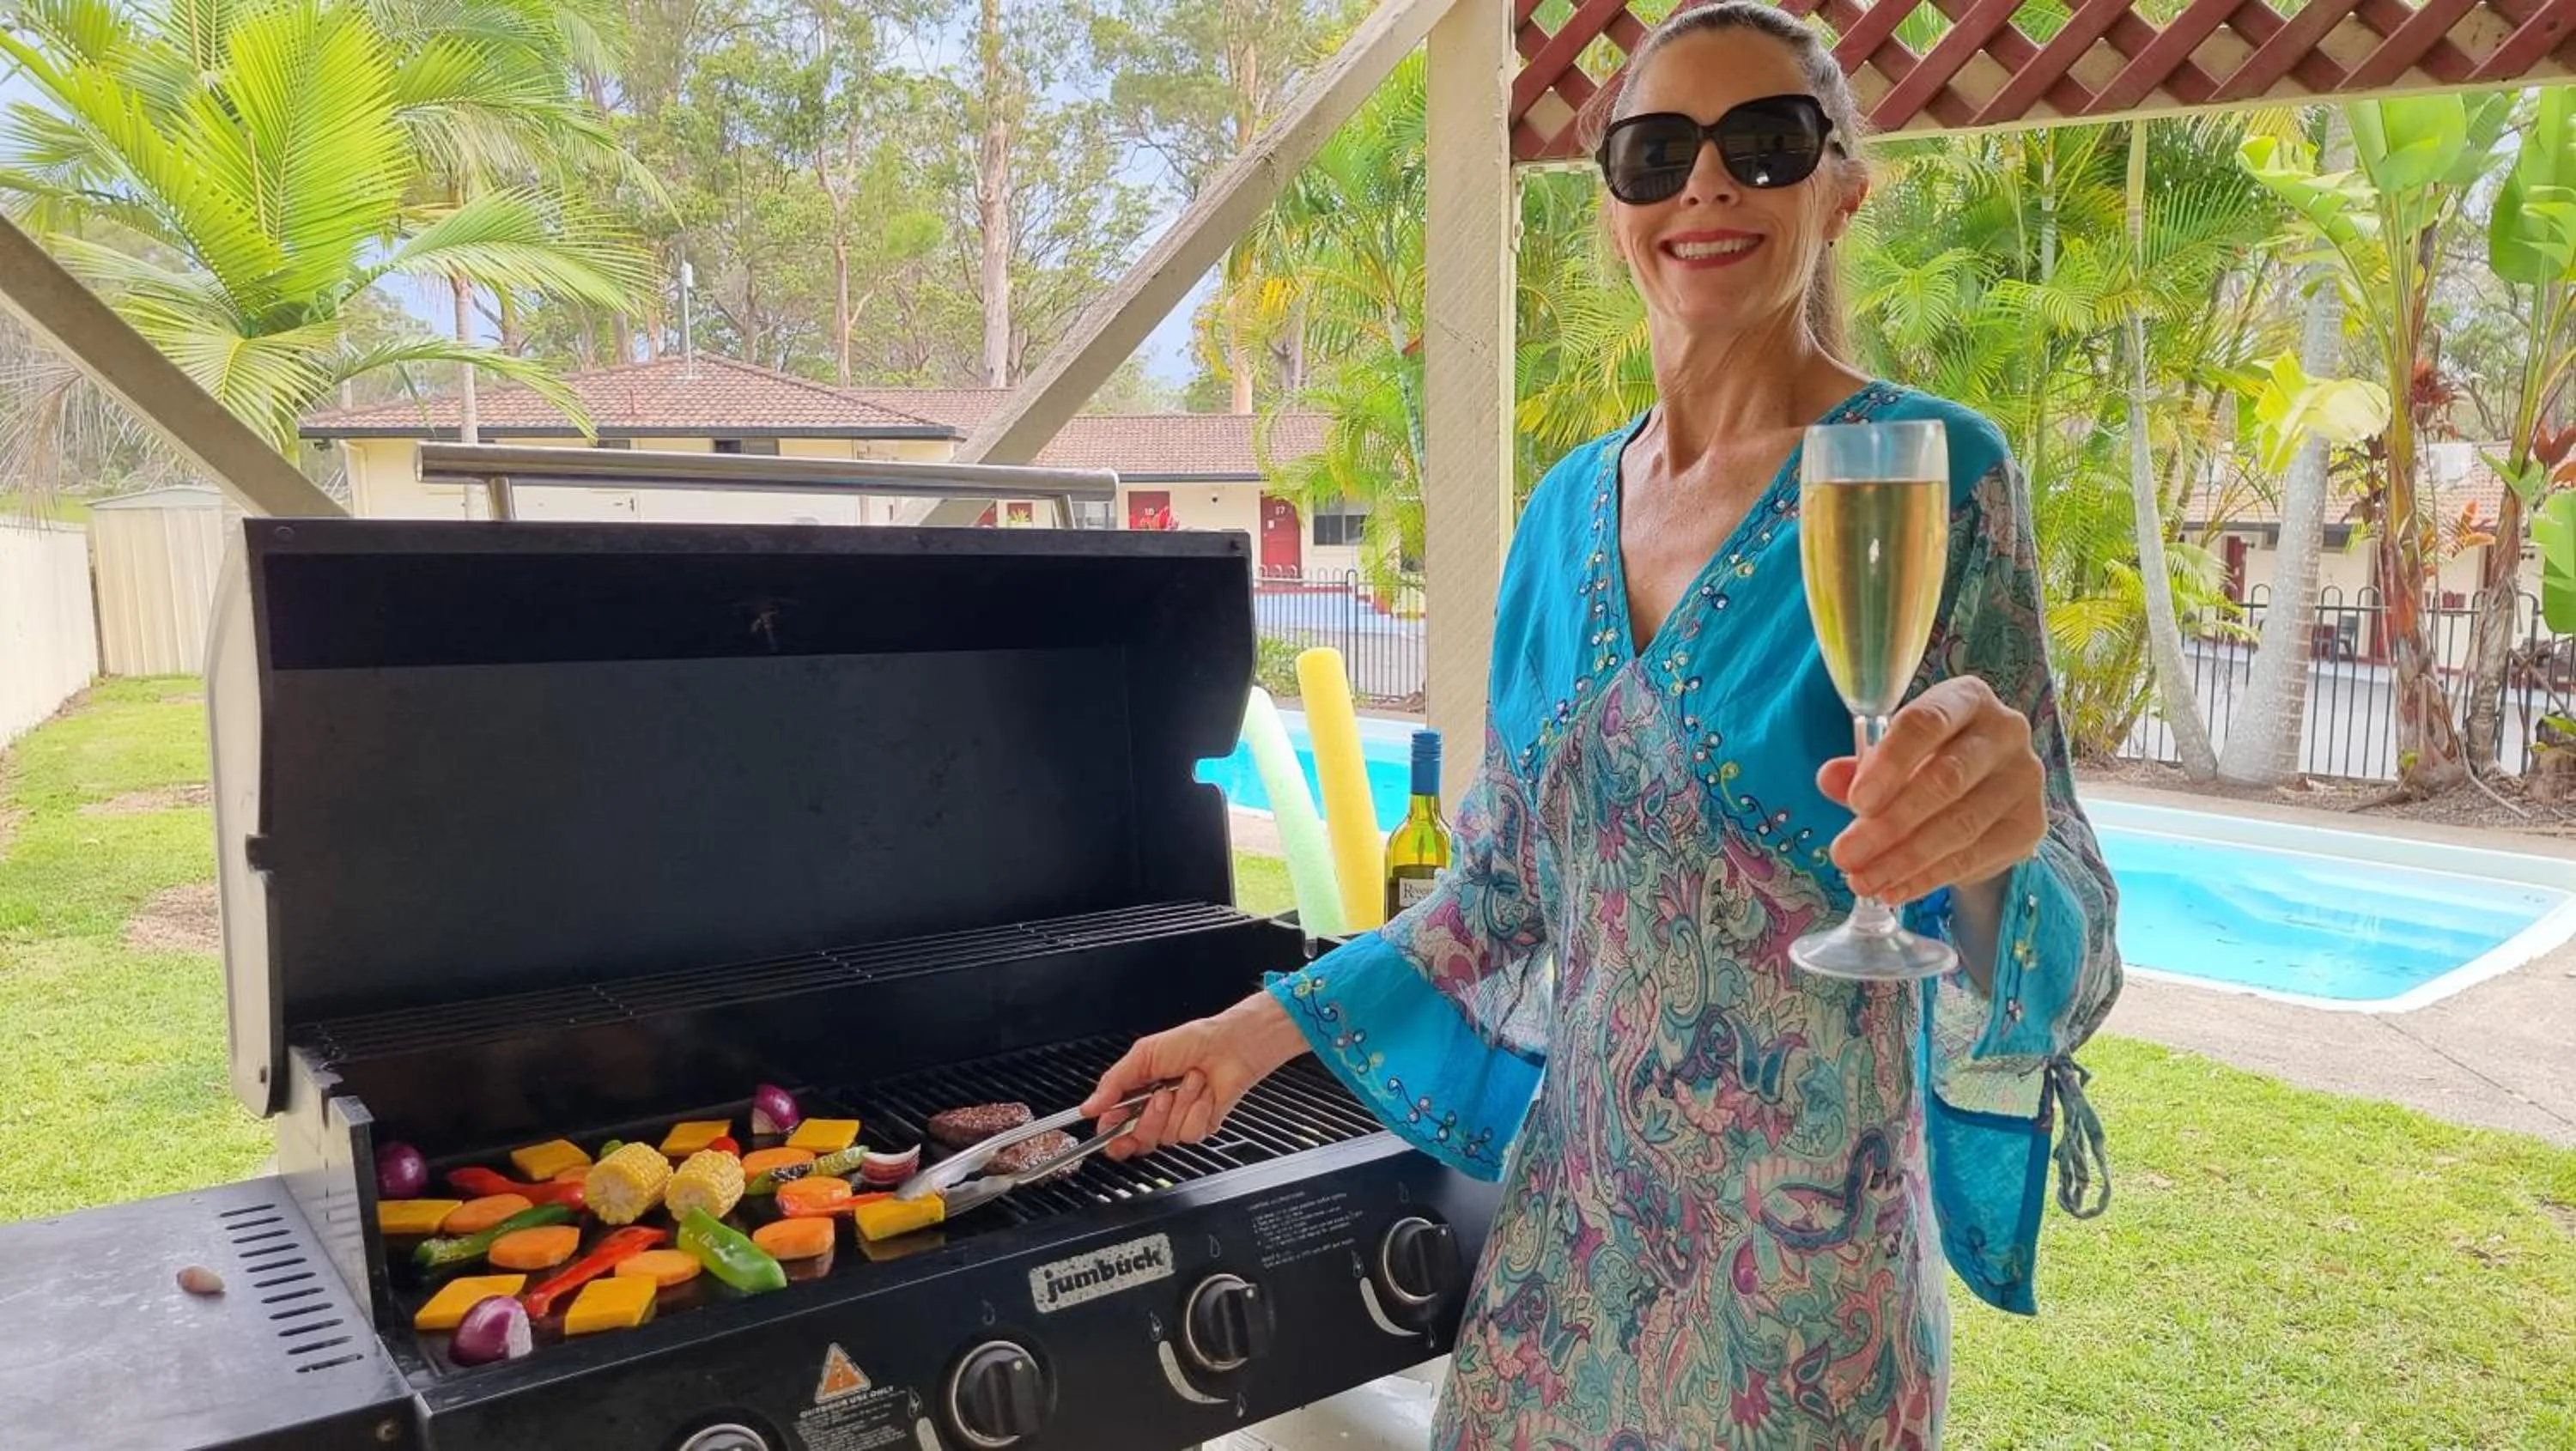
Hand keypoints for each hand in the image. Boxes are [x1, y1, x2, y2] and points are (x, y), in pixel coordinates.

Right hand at [1081, 993, 1308, 1158]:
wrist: (1231, 1045)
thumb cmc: (1193, 1041)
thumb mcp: (1144, 1054)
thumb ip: (1113, 1082)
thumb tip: (1089, 1106)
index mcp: (1135, 1095)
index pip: (1114, 1129)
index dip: (1111, 1136)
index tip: (1113, 1130)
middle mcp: (1155, 1112)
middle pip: (1138, 1139)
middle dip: (1151, 1115)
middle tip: (1161, 1092)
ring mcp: (1177, 1122)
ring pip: (1165, 1137)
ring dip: (1179, 1105)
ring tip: (1188, 1082)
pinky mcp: (1200, 1128)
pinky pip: (1189, 1133)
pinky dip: (1197, 1111)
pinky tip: (1203, 1095)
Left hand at [1819, 675, 2044, 902]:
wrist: (1985, 796)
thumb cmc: (1929, 763)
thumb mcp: (1892, 758)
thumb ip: (1861, 769)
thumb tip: (1830, 778)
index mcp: (1966, 699)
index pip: (1927, 724)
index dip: (1890, 764)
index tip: (1856, 803)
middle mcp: (2005, 732)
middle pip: (1945, 780)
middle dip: (1888, 824)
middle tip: (1845, 855)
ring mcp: (2023, 779)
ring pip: (1959, 825)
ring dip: (1903, 859)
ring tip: (1861, 881)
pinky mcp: (2030, 824)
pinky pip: (1973, 856)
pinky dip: (1927, 878)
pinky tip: (1893, 889)